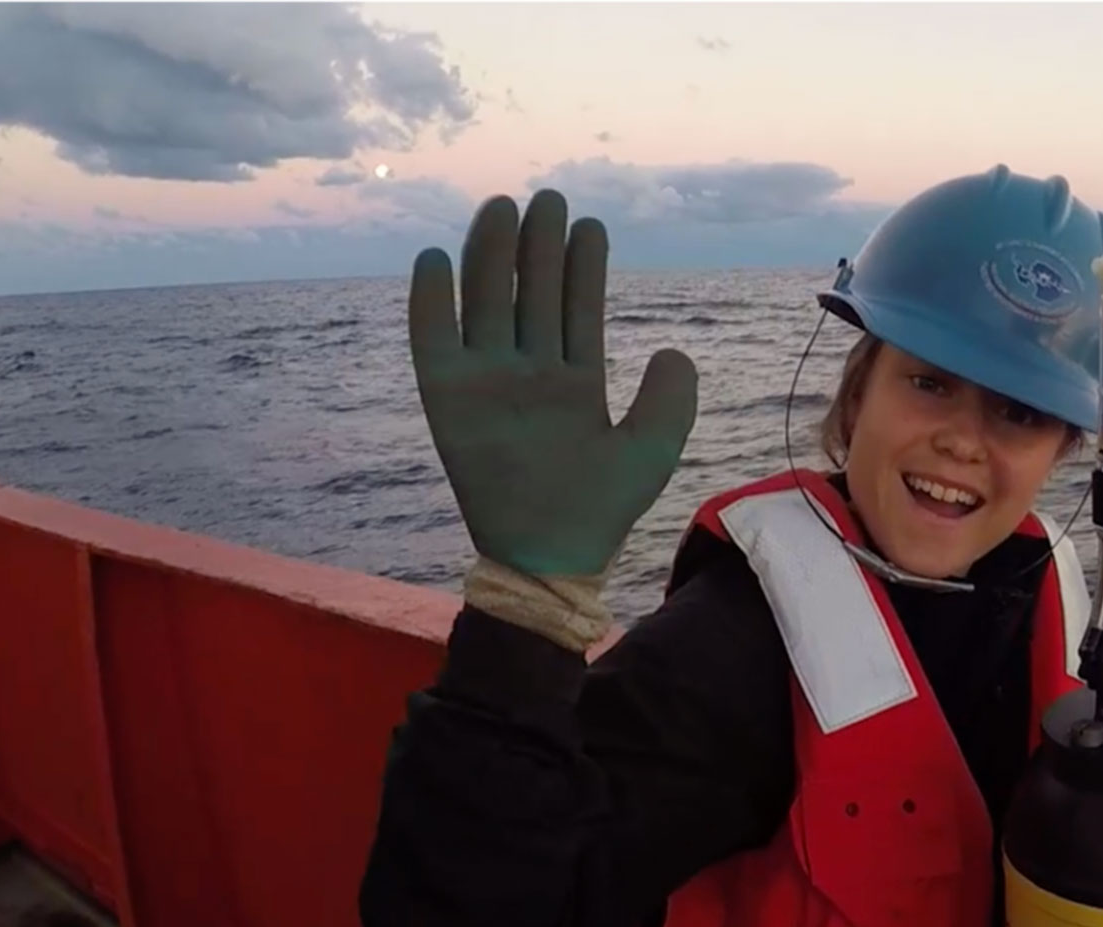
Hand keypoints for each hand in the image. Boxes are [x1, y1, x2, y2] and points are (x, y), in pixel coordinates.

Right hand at [408, 189, 697, 578]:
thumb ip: (671, 399)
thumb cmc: (601, 509)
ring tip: (503, 208)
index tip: (591, 225)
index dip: (582, 267)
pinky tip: (435, 258)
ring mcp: (486, 383)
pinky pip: (432, 340)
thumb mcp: (654, 449)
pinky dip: (430, 301)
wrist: (550, 553)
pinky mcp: (446, 398)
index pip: (577, 310)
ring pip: (487, 304)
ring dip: (491, 256)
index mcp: (574, 382)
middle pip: (531, 294)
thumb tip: (671, 349)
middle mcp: (528, 374)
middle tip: (549, 197)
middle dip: (539, 247)